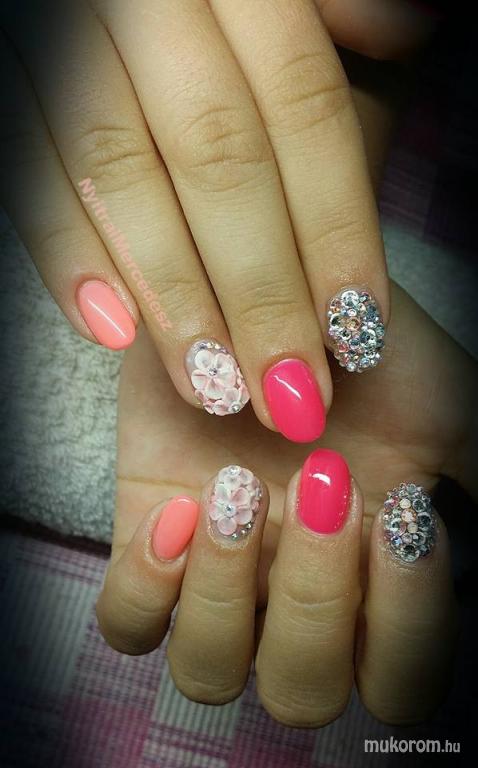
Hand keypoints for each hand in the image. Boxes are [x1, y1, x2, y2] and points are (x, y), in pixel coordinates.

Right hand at [1, 0, 432, 441]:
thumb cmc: (226, 4)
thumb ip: (341, 17)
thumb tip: (404, 33)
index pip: (303, 108)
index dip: (334, 227)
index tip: (356, 330)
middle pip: (218, 157)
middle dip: (260, 289)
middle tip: (289, 392)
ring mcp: (71, 36)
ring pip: (119, 173)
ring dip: (172, 296)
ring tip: (213, 388)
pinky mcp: (11, 74)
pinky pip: (28, 171)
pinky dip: (65, 253)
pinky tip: (111, 333)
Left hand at [96, 282, 475, 725]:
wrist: (267, 301)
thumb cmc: (355, 362)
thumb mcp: (438, 414)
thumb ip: (474, 481)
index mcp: (368, 590)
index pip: (395, 683)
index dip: (405, 623)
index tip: (399, 508)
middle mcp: (291, 602)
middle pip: (302, 691)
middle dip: (318, 596)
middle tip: (324, 482)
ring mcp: (214, 580)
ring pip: (209, 673)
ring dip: (228, 592)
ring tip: (239, 487)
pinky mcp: (146, 544)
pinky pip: (127, 624)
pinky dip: (149, 585)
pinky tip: (181, 507)